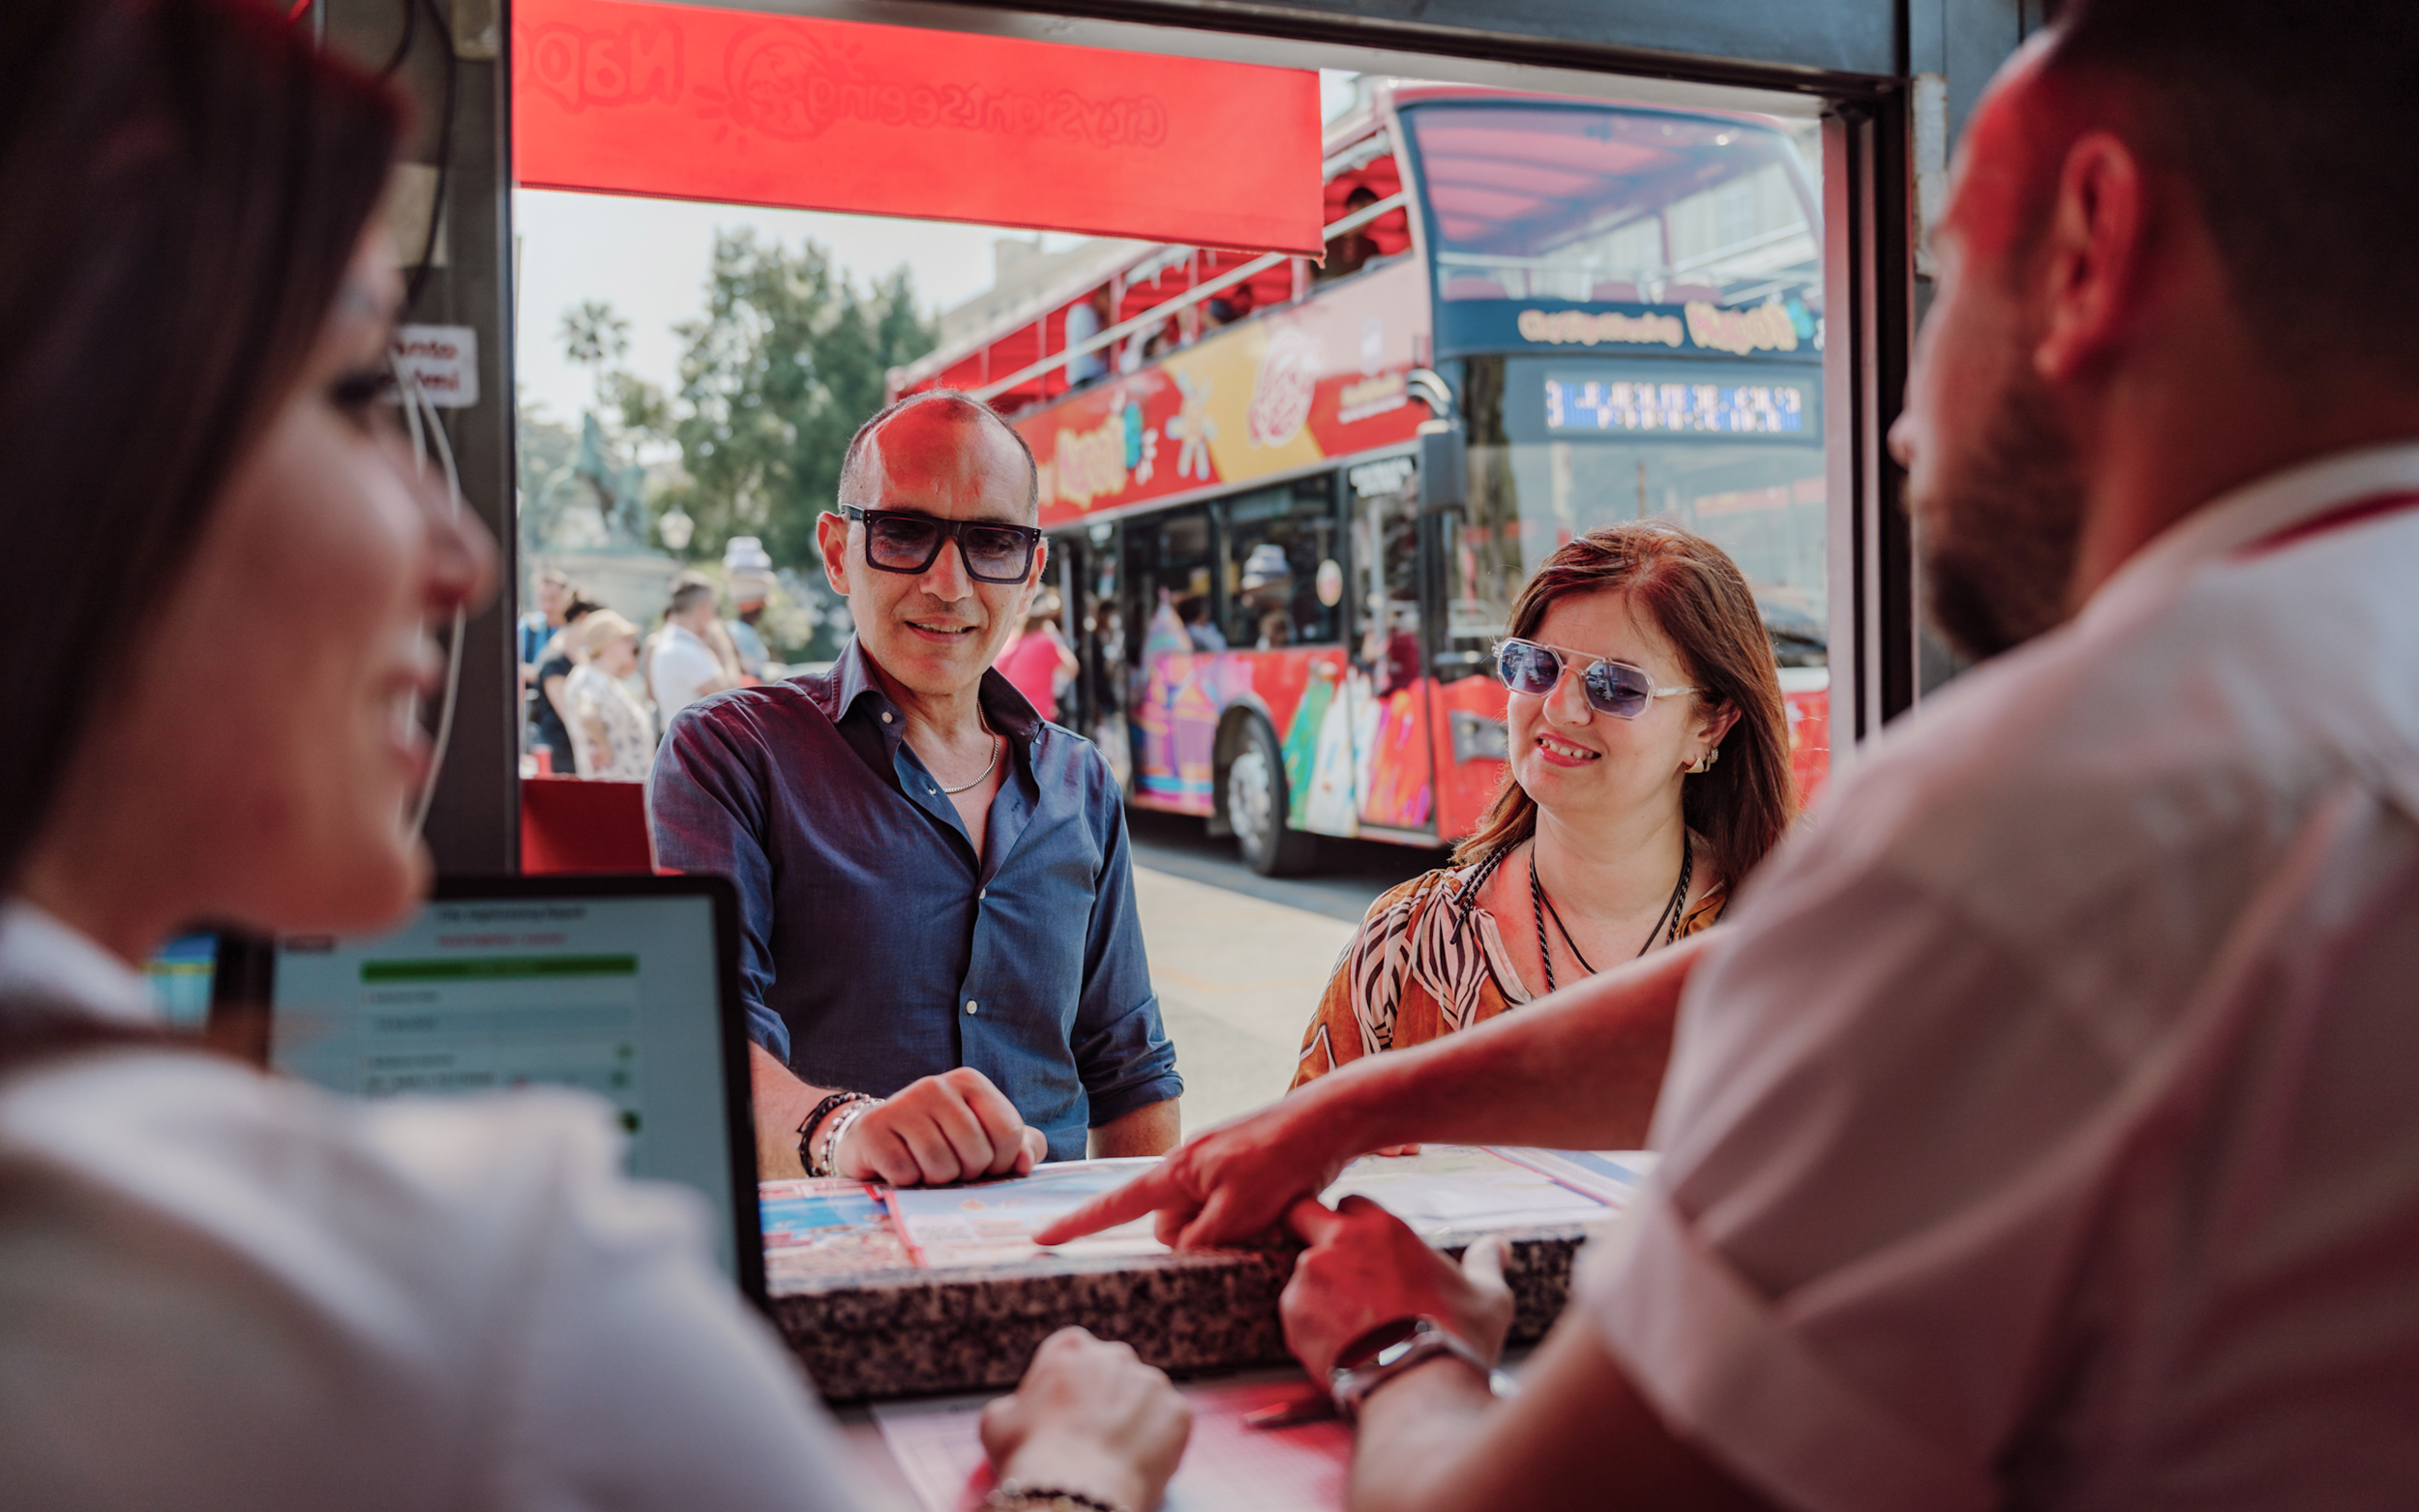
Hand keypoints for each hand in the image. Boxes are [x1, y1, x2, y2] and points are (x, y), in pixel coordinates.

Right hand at [836, 1066, 1048, 1185]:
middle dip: (967, 1174)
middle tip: (950, 1168)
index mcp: (970, 1082)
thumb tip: (1024, 1164)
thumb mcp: (984, 1136)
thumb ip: (1020, 1146)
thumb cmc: (939, 1140)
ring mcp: (902, 1103)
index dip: (1002, 1162)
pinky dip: (907, 1183)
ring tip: (924, 1168)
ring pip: (940, 1167)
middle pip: (977, 1153)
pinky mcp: (873, 1128)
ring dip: (936, 1181)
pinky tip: (900, 1168)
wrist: (874, 1138)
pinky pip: (906, 1174)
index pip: (1009, 1132)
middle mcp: (936, 1085)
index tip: (985, 1165)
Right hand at [981, 1327, 1191, 1511]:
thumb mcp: (998, 1421)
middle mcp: (1116, 1354)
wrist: (1075, 1490)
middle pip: (1112, 1374)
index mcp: (1071, 1346)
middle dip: (1104, 1401)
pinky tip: (1136, 1464)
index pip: (1073, 1356)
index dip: (1068, 1388)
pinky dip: (1159, 1444)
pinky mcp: (1178, 1412)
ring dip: (1133, 1421)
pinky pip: (1169, 1426)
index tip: (1064, 1416)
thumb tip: (1020, 1411)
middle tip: (1092, 1439)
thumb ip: (1016, 1403)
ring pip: (1143, 1400)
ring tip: (1114, 1457)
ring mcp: (1151, 1382)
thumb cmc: (1031, 1457)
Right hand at [1030, 1097, 1355, 1248]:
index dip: (1077, 1225)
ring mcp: (1215, 1169)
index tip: (1041, 1239)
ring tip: (1273, 1214)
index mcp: (1176, 1172)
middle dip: (1200, 1240)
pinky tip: (1281, 1211)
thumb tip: (1181, 1248)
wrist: (1331, 1120)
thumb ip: (1199, 1239)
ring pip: (1204, 1224)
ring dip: (1232, 1232)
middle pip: (1170, 1228)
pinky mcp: (1240, 1173)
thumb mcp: (1238, 1212)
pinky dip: (1250, 1221)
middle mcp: (1188, 1168)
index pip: (1114, 1205)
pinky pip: (1229, 1212)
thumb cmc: (1284, 1160)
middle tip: (1249, 1224)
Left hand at [1279, 1195, 1513, 1379]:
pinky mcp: (1293, 1315)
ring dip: (1315, 1285)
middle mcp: (1338, 1242)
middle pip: (1303, 1215)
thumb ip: (1486, 1263)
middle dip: (1309, 1230)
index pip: (1350, 1202)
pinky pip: (1294, 1309)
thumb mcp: (1488, 1297)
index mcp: (1382, 1227)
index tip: (1362, 1247)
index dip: (1354, 1224)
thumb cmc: (1455, 1340)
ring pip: (1300, 1269)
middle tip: (1331, 1265)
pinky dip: (1309, 1322)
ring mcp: (1310, 1277)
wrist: (1417, 1389)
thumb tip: (1497, 1247)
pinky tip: (1338, 1344)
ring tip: (1344, 1321)